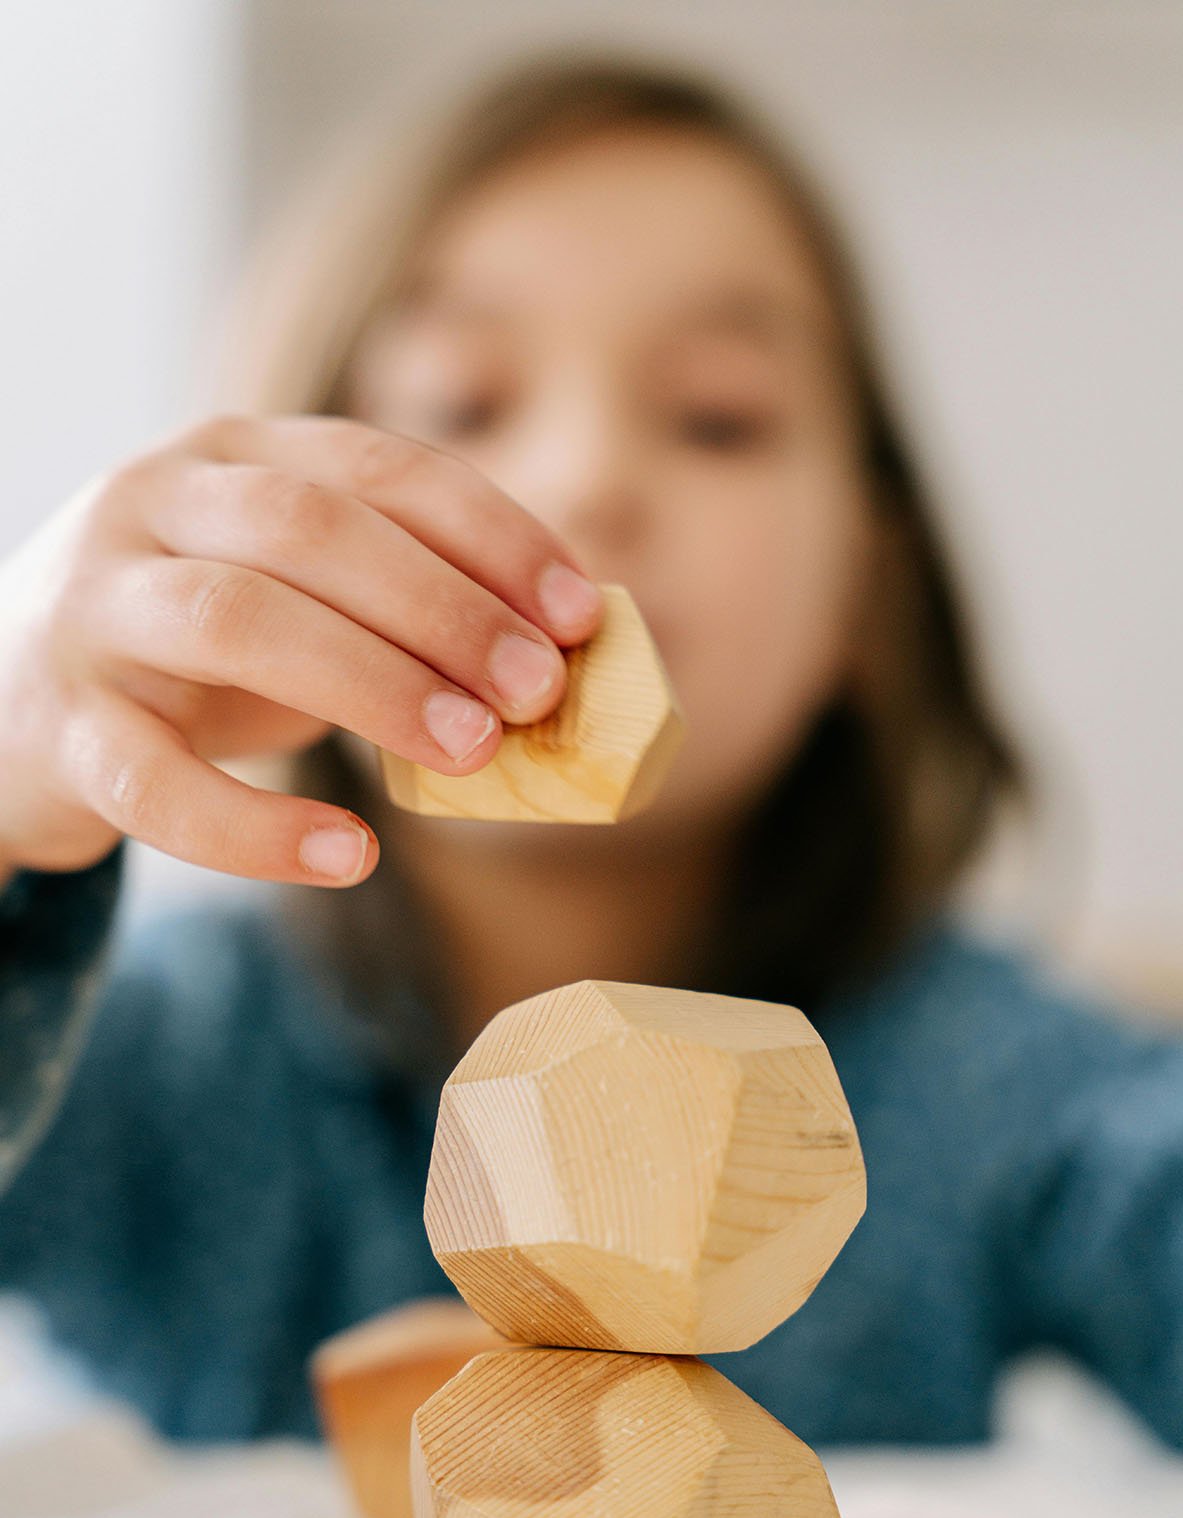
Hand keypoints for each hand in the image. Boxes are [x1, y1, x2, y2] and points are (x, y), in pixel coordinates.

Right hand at [0, 413, 600, 886]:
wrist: (8, 714)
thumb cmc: (195, 658)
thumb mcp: (297, 603)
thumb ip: (400, 613)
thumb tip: (558, 668)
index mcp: (235, 454)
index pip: (380, 465)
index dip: (493, 536)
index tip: (582, 615)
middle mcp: (154, 503)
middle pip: (311, 528)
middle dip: (443, 606)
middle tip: (540, 691)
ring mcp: (93, 608)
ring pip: (237, 619)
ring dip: (373, 684)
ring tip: (474, 752)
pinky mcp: (57, 728)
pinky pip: (157, 781)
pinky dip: (260, 827)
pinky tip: (353, 854)